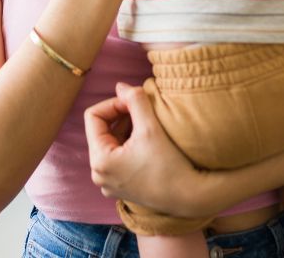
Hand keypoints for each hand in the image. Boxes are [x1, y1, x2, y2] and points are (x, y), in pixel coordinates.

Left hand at [85, 83, 215, 216]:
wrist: (190, 196)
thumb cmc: (169, 163)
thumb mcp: (150, 126)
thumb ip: (134, 100)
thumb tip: (120, 86)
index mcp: (99, 160)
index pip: (93, 116)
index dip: (114, 103)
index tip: (135, 103)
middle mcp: (98, 175)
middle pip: (101, 131)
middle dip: (121, 117)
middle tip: (144, 112)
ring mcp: (109, 184)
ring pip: (111, 144)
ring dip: (126, 130)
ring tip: (148, 126)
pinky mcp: (121, 188)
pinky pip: (117, 159)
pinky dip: (129, 146)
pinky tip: (149, 144)